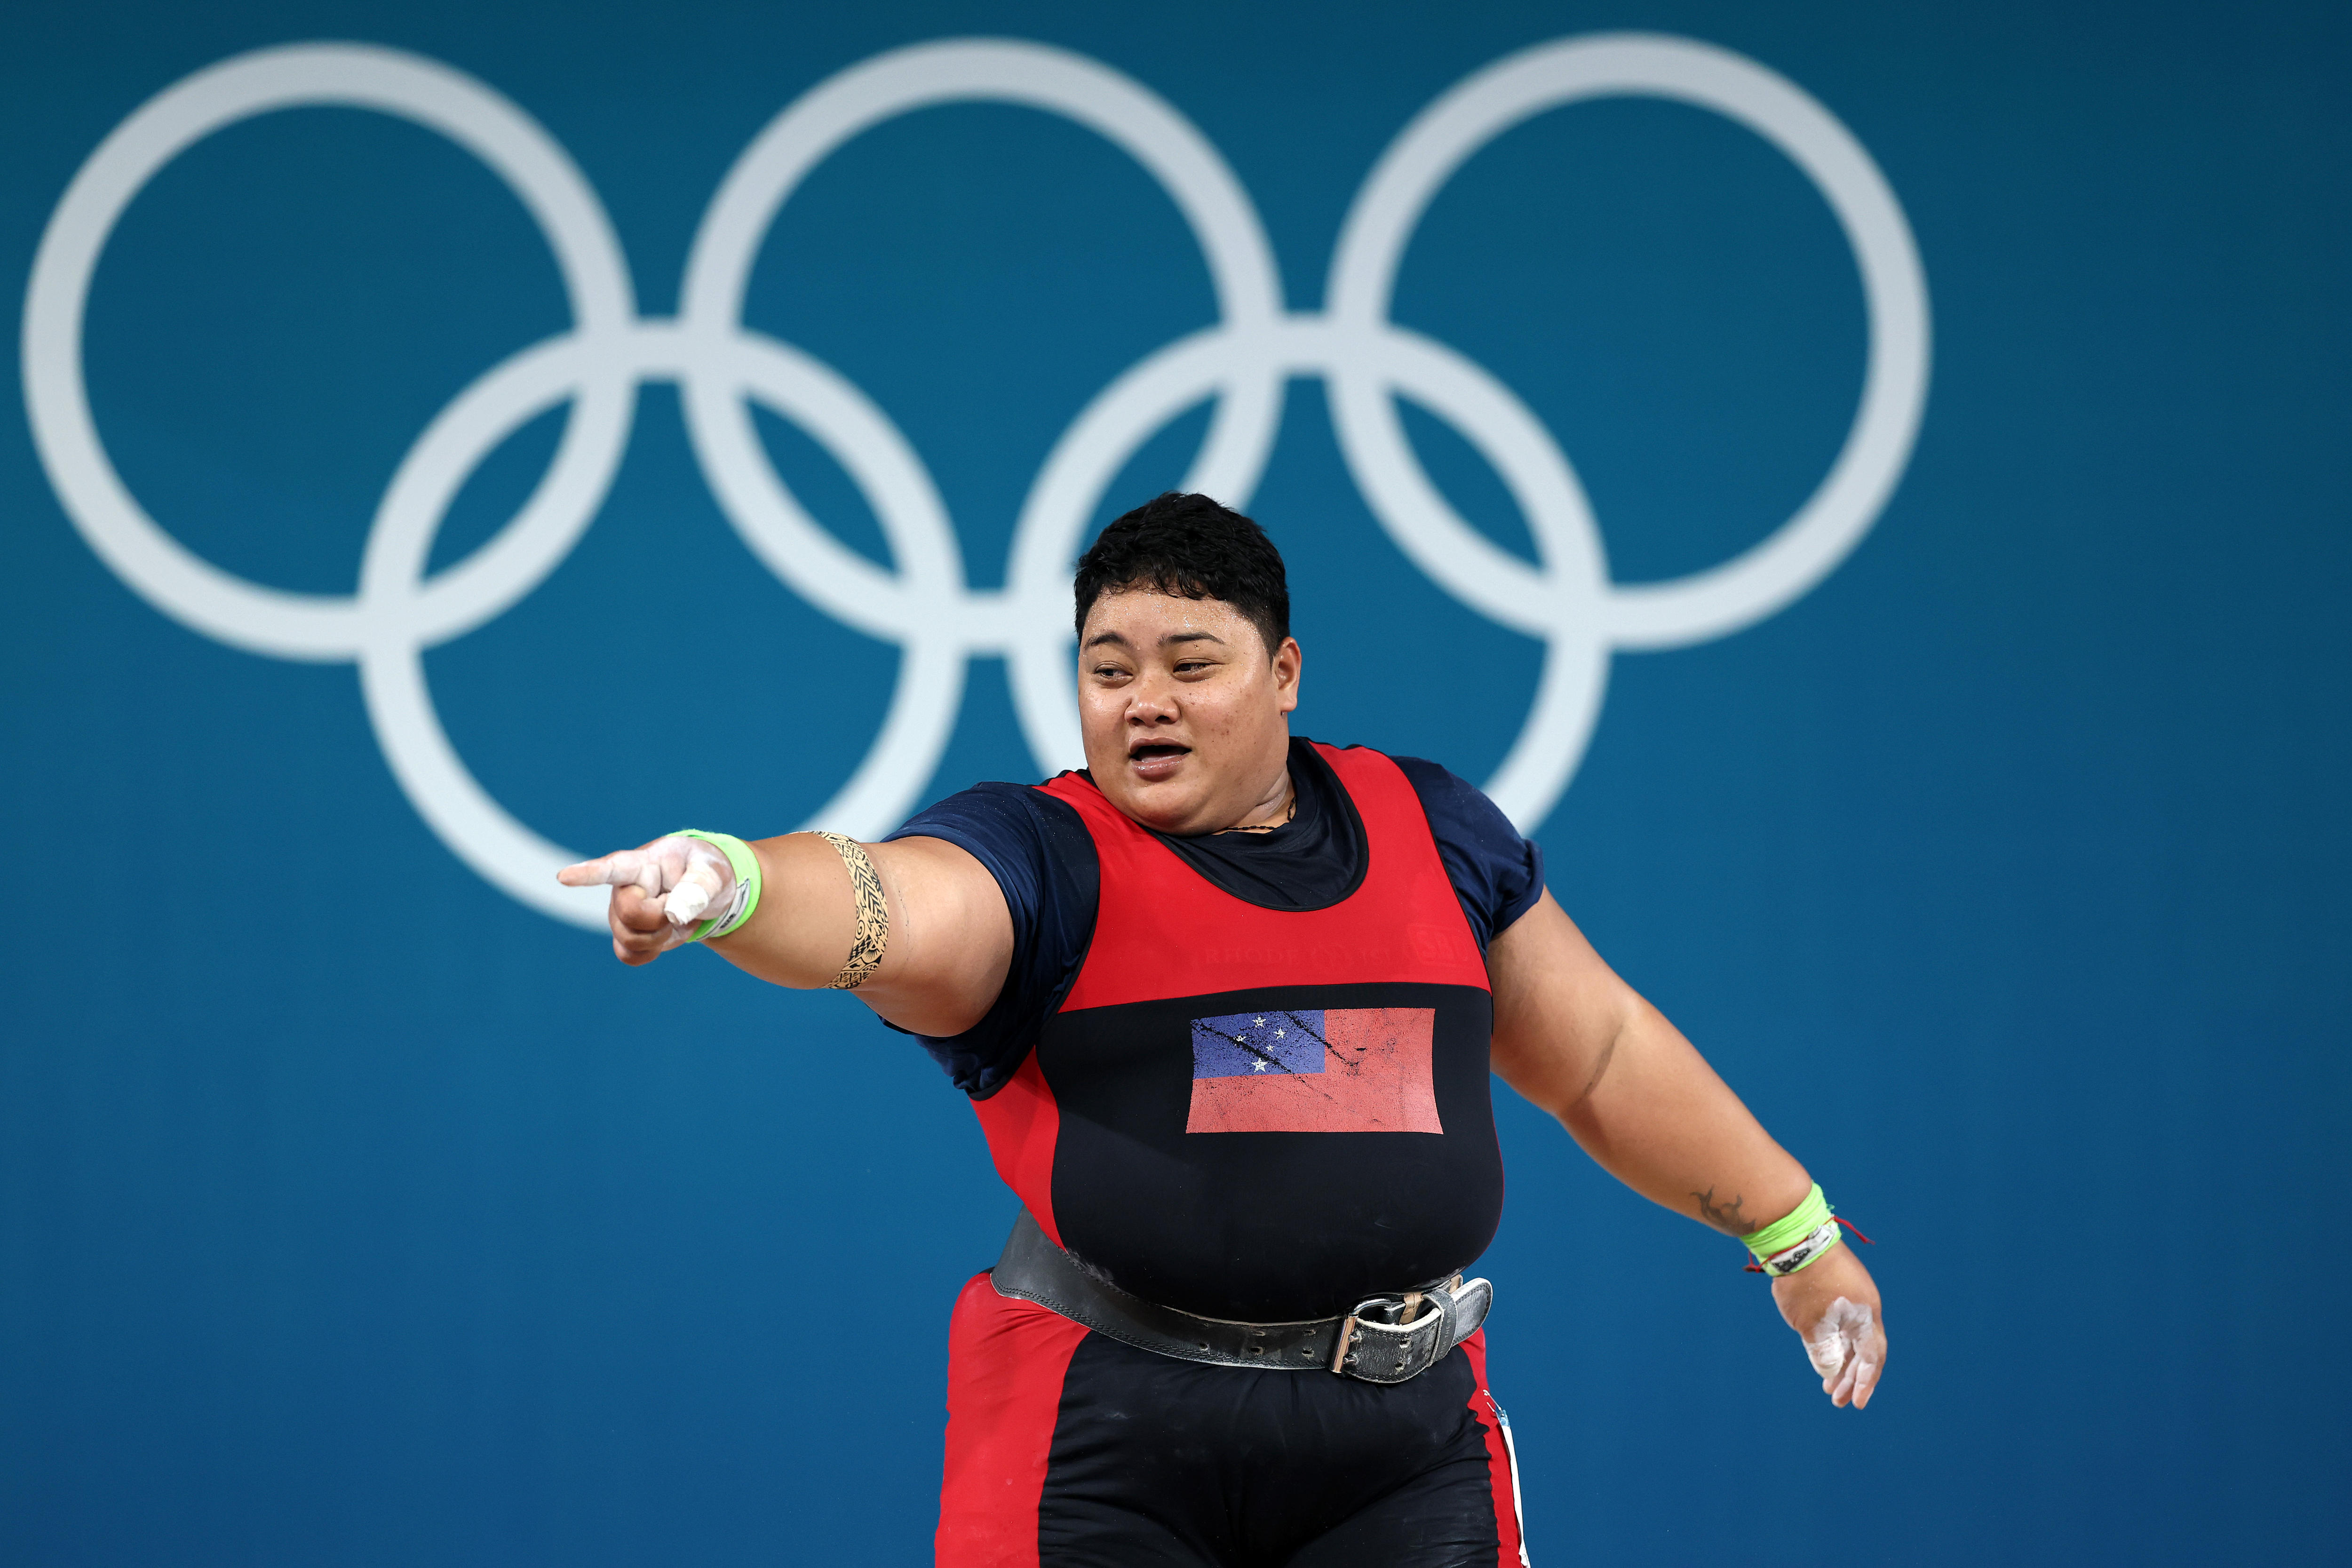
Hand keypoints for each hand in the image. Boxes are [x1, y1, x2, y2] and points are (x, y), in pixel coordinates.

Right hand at [556, 836, 738, 964]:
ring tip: (674, 916)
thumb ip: (697, 888)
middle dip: (660, 917)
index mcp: (642, 864)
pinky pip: (628, 956)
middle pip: (629, 914)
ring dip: (661, 936)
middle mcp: (622, 888)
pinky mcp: (625, 935)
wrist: (705, 893)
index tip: (564, 877)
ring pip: (629, 940)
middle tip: (677, 904)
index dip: (588, 874)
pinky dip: (652, 952)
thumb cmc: (706, 872)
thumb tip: (674, 915)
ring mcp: (620, 913)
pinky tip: (665, 935)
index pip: (612, 869)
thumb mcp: (713, 873)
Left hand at [1770, 1241, 1885, 1408]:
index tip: (1854, 1404)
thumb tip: (1831, 1372)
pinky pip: (1841, 1320)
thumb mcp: (1811, 1325)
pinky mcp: (1838, 1284)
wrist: (1794, 1236)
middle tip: (1835, 1399)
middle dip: (1851, 1376)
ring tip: (1826, 1383)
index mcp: (1866, 1315)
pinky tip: (1820, 1352)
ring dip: (1840, 1359)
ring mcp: (1852, 1292)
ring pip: (1851, 1335)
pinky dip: (1833, 1338)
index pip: (1871, 1357)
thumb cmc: (1804, 1283)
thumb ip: (1824, 1352)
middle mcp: (1865, 1304)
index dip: (1863, 1383)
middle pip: (1863, 1349)